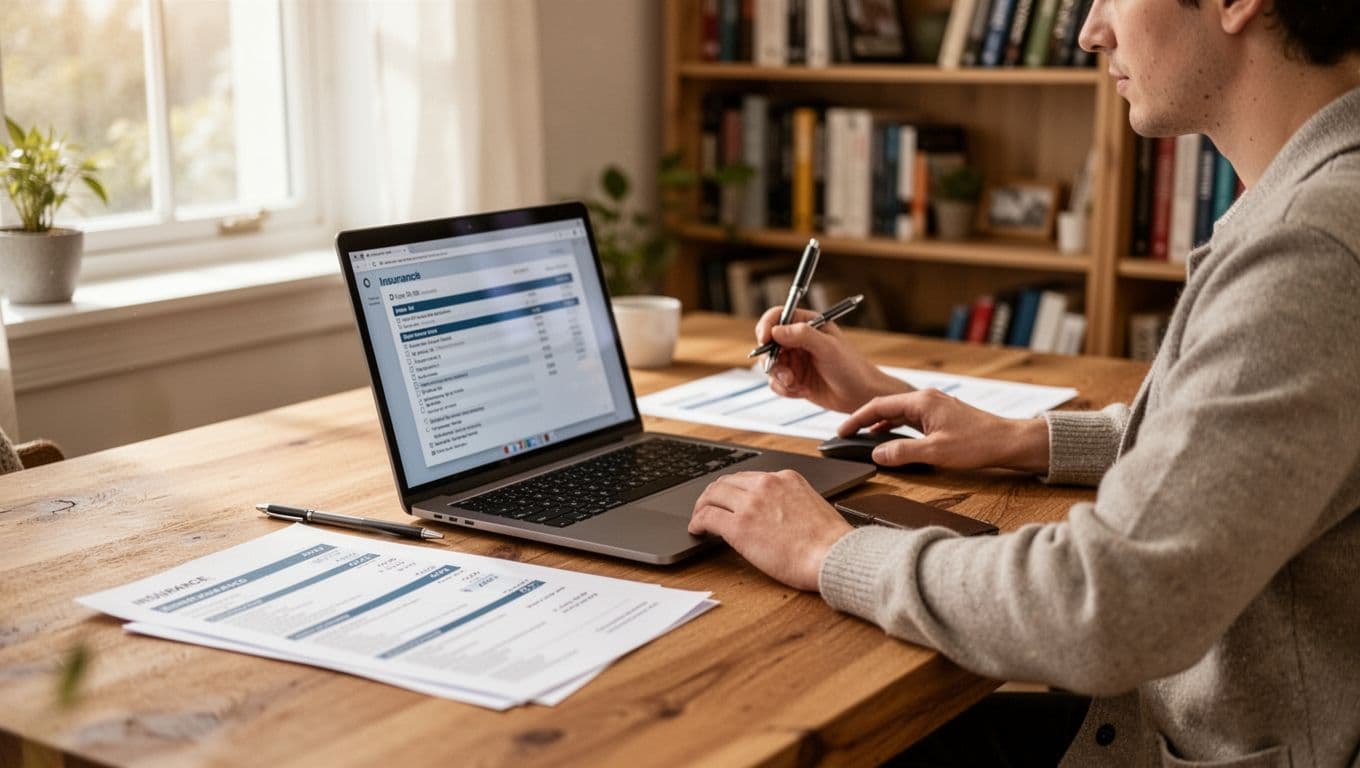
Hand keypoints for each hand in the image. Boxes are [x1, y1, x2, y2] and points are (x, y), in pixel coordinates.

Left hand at [688, 470, 852, 590]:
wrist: (833, 556)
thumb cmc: (829, 542)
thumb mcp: (812, 505)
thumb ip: (790, 501)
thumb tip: (776, 513)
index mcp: (786, 478)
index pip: (749, 478)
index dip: (733, 490)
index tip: (728, 499)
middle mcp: (766, 484)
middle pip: (726, 482)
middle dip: (713, 495)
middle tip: (706, 507)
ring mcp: (751, 503)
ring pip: (712, 495)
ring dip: (701, 506)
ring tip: (698, 518)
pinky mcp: (739, 526)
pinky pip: (707, 517)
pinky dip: (697, 522)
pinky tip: (697, 530)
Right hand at [756, 306, 908, 413]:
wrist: (860, 396)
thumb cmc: (851, 368)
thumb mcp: (828, 347)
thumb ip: (802, 335)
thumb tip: (776, 330)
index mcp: (807, 324)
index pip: (778, 316)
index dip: (766, 326)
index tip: (764, 339)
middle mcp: (798, 340)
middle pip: (768, 343)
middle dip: (772, 360)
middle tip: (785, 373)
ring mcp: (795, 360)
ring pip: (770, 365)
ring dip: (780, 377)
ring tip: (796, 384)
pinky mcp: (794, 379)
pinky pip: (776, 383)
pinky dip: (785, 389)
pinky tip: (802, 391)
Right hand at [838, 389, 1050, 473]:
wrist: (1008, 441)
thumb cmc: (977, 443)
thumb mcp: (935, 452)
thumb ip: (902, 453)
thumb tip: (876, 454)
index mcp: (921, 401)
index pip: (878, 406)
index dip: (856, 419)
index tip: (841, 431)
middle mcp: (926, 399)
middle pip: (886, 407)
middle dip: (864, 421)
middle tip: (846, 435)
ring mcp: (934, 406)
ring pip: (898, 413)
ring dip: (880, 425)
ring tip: (863, 439)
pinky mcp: (941, 416)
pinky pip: (910, 419)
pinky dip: (895, 428)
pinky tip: (890, 439)